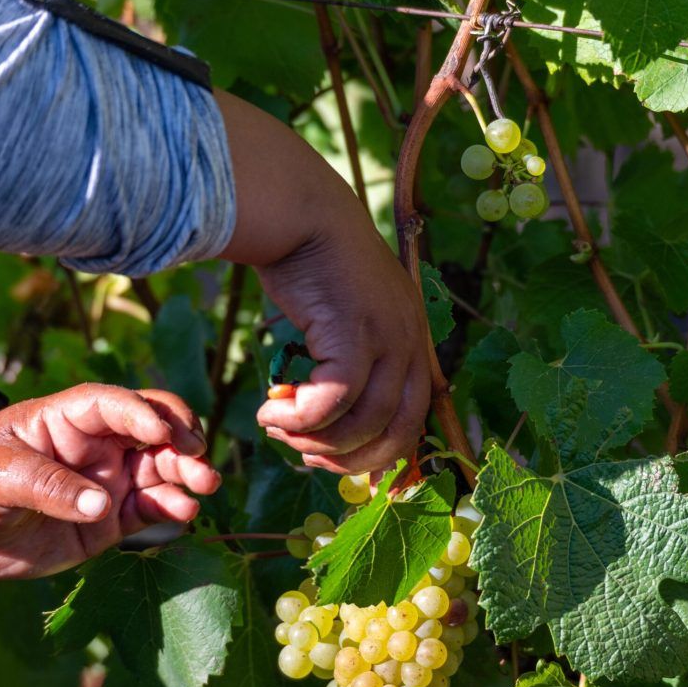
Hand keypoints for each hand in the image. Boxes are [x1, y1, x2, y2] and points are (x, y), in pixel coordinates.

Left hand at [0, 384, 219, 578]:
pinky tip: (185, 511)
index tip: (161, 432)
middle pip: (153, 427)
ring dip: (188, 471)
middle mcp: (99, 443)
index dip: (141, 411)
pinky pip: (151, 506)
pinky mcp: (114, 516)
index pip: (113, 404)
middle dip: (181, 435)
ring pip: (162, 466)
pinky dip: (173, 505)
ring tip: (205, 485)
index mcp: (69, 418)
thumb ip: (44, 485)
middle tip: (198, 454)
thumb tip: (100, 504)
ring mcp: (110, 478)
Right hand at [255, 228, 429, 474]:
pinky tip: (270, 412)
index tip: (348, 473)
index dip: (388, 456)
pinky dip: (300, 419)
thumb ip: (350, 360)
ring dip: (316, 441)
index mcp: (413, 340)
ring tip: (279, 431)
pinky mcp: (357, 331)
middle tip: (307, 458)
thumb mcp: (345, 316)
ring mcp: (389, 335)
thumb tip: (327, 414)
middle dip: (353, 460)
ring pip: (365, 421)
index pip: (417, 417)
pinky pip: (333, 400)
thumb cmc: (314, 266)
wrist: (302, 213)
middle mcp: (410, 340)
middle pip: (399, 430)